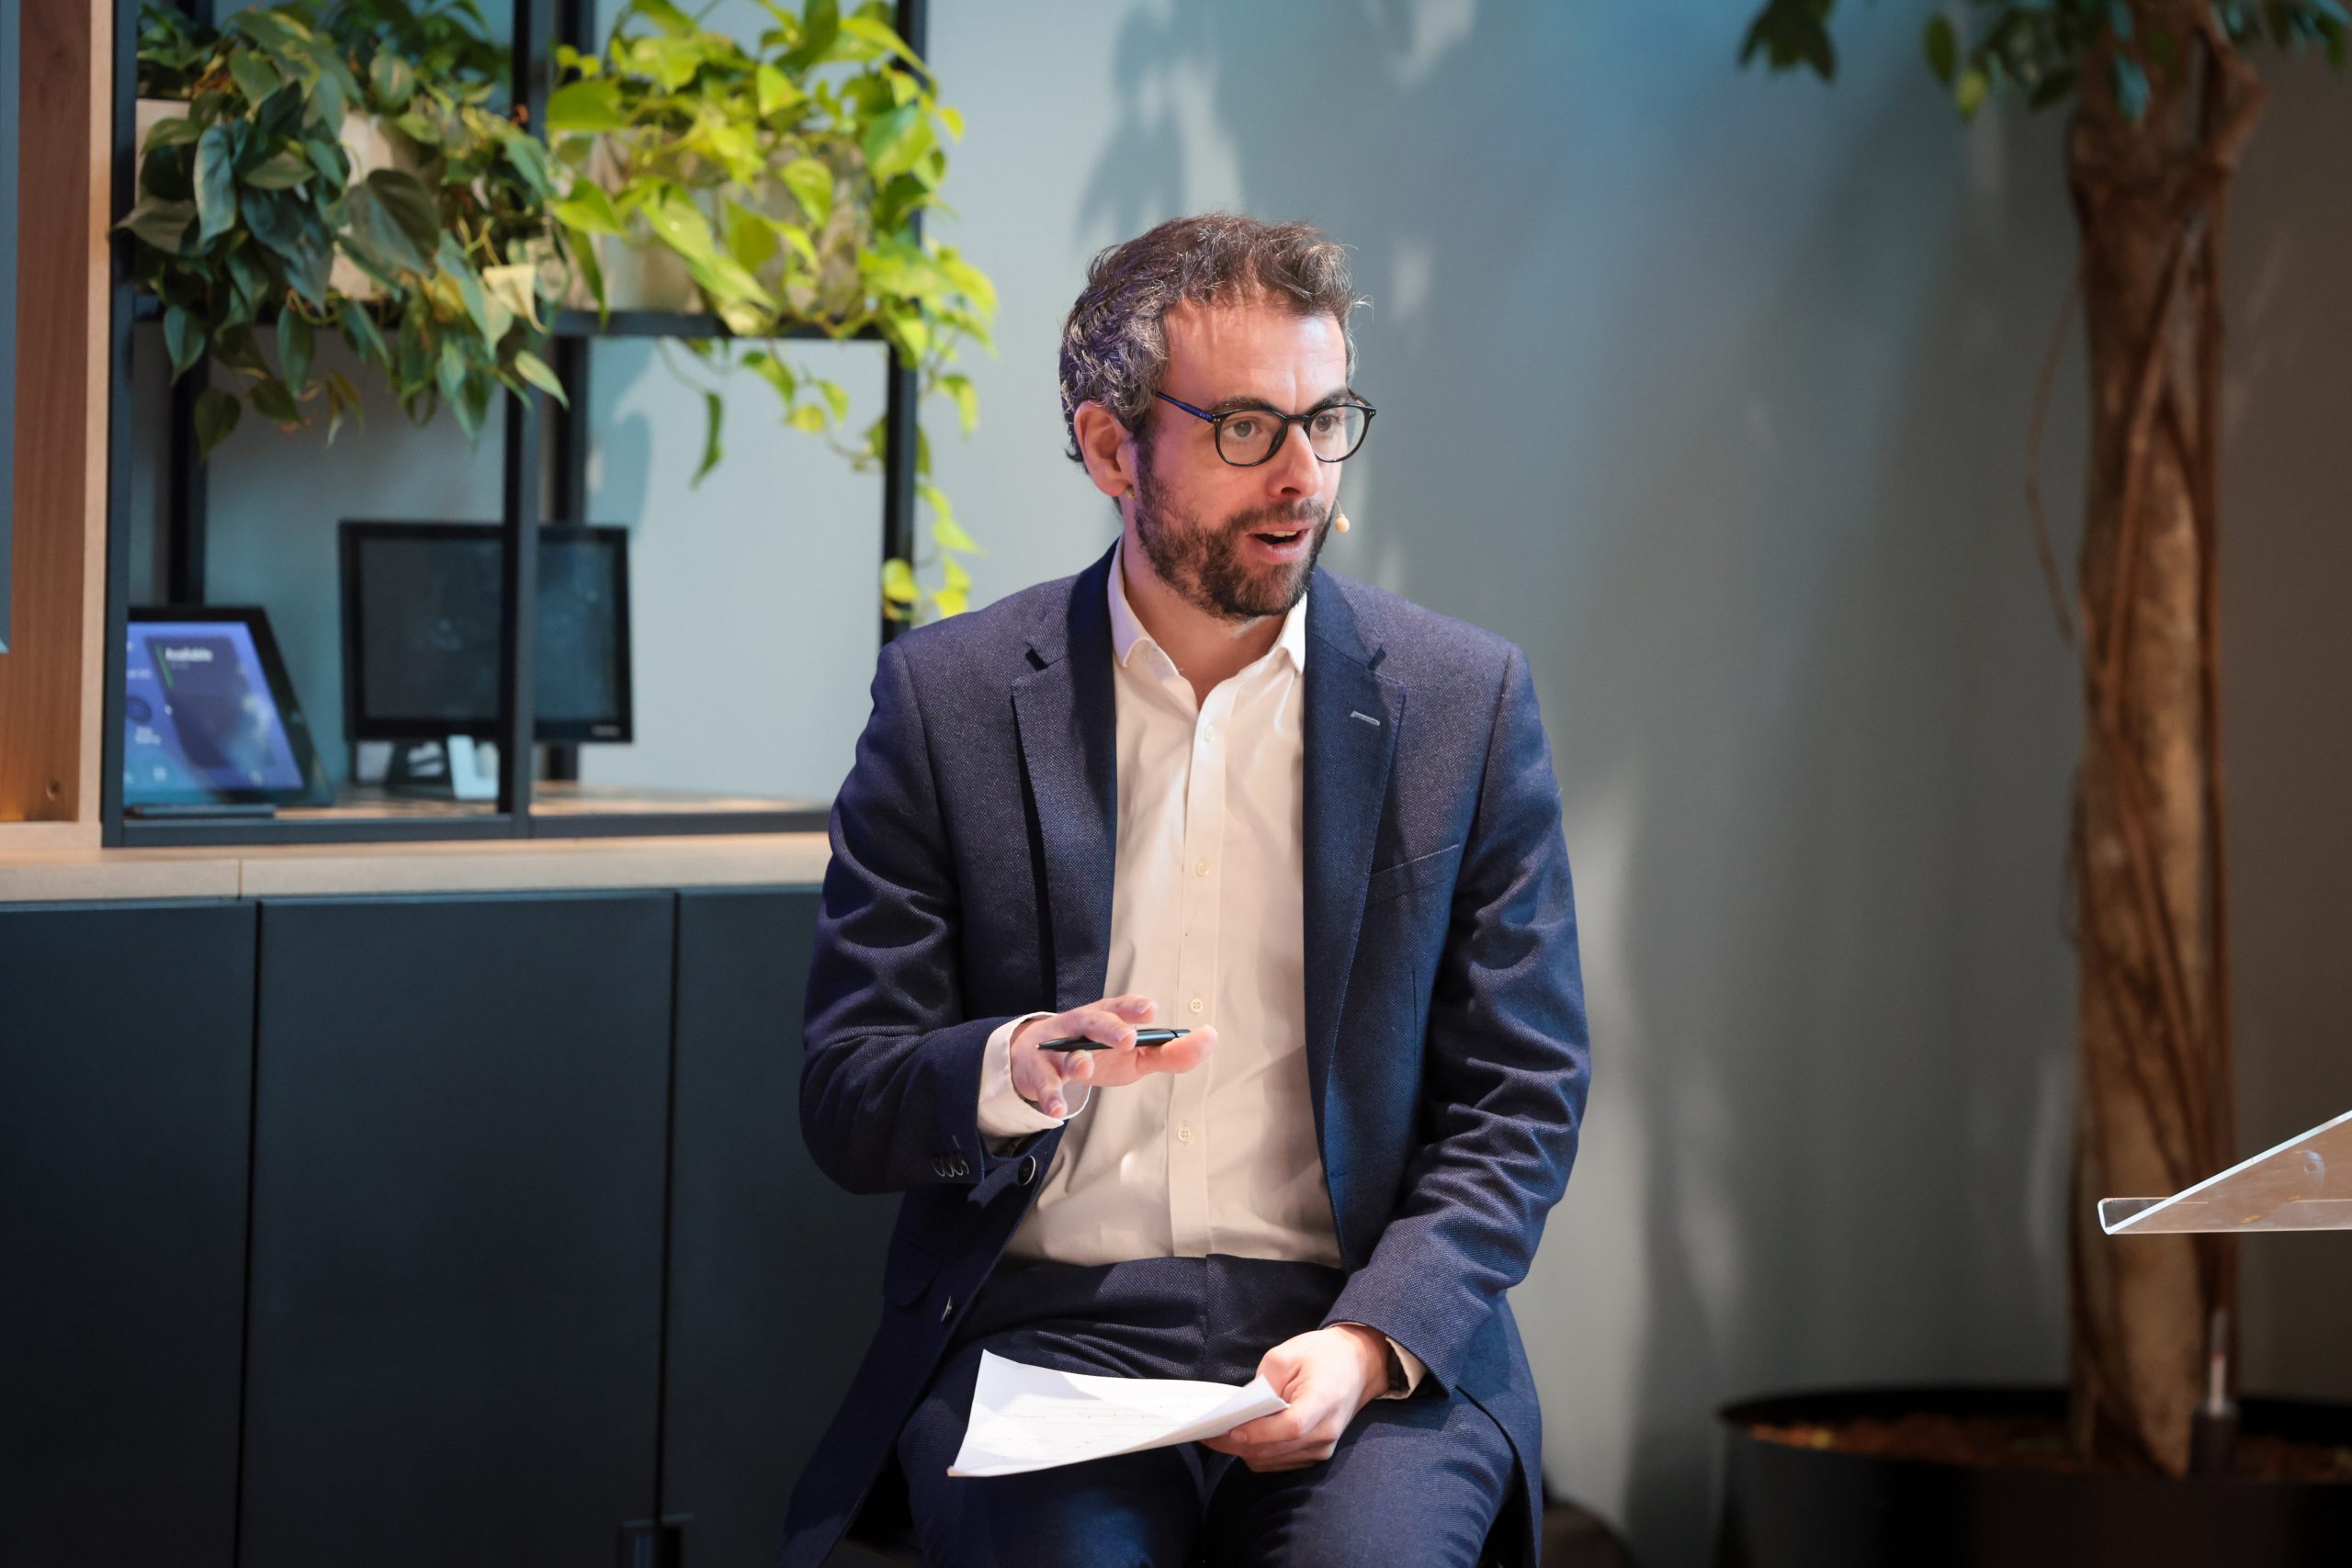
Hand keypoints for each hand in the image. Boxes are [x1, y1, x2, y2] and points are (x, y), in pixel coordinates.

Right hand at [1009, 995, 1214, 1117]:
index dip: (1134, 1007)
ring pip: (1066, 1052)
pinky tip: (1056, 1109)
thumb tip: (1209, 1038)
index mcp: (1106, 1017)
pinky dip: (1050, 1097)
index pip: (1121, 1007)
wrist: (1036, 1058)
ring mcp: (1057, 1049)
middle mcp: (1080, 1027)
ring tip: (1085, 1066)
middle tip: (1128, 1039)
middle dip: (1110, 1028)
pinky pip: (1045, 1084)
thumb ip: (1169, 1051)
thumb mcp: (1133, 1054)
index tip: (1151, 1010)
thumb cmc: (1094, 1052)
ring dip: (1077, 1059)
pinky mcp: (1040, 1072)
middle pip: (1094, 1022)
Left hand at [1199, 1324, 1388, 1472]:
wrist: (1358, 1365)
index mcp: (1323, 1401)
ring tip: (1220, 1432)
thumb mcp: (1289, 1353)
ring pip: (1272, 1461)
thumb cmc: (1323, 1355)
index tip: (1230, 1428)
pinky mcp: (1316, 1455)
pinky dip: (1258, 1452)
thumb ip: (1264, 1381)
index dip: (1258, 1431)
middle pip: (1275, 1449)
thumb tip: (1242, 1407)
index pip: (1290, 1427)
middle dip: (1237, 1443)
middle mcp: (1325, 1433)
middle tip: (1207, 1432)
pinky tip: (1245, 1435)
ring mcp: (1322, 1449)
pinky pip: (1279, 1461)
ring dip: (1245, 1450)